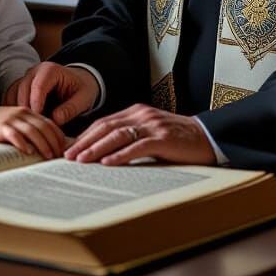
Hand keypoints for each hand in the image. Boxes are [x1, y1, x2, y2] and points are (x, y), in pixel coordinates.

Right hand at [0, 104, 65, 158]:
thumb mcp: (16, 123)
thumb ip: (29, 130)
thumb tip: (46, 145)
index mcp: (28, 112)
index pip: (48, 123)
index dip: (58, 136)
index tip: (64, 149)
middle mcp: (22, 113)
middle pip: (43, 127)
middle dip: (53, 142)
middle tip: (59, 156)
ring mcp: (12, 119)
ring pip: (32, 131)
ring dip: (42, 144)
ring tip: (48, 156)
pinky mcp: (1, 126)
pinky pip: (15, 135)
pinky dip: (23, 143)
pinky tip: (28, 152)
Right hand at [11, 62, 98, 125]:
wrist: (78, 82)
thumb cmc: (81, 90)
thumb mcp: (84, 98)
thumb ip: (71, 108)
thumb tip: (56, 119)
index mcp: (49, 70)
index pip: (38, 86)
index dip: (37, 105)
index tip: (40, 122)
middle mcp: (34, 71)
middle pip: (23, 90)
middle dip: (27, 110)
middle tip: (32, 129)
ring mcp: (25, 78)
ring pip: (14, 94)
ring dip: (18, 112)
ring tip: (28, 129)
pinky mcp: (20, 88)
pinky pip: (11, 99)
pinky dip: (14, 112)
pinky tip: (22, 125)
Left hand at [63, 104, 216, 165]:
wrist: (207, 137)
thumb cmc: (177, 140)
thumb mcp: (149, 134)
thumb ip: (130, 138)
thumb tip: (103, 154)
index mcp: (136, 112)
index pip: (104, 123)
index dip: (85, 135)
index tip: (69, 149)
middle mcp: (142, 115)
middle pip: (106, 127)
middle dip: (85, 142)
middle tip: (68, 156)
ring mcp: (152, 125)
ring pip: (118, 135)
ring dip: (97, 148)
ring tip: (81, 160)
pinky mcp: (163, 138)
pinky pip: (137, 146)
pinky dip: (121, 155)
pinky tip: (108, 163)